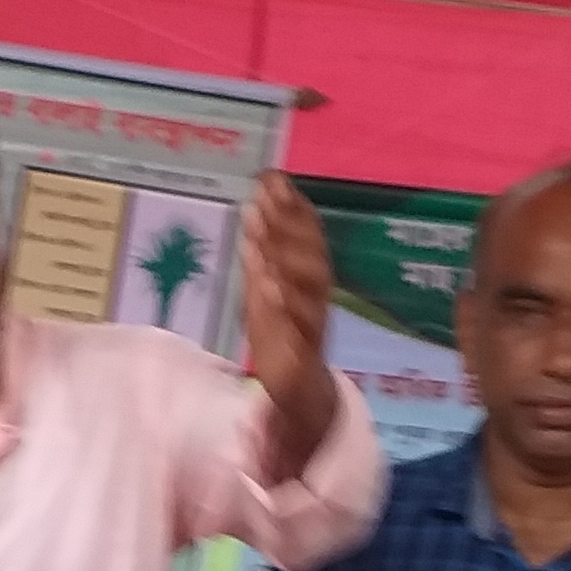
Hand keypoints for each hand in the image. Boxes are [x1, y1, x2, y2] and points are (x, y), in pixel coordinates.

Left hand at [241, 171, 334, 399]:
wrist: (298, 393)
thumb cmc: (282, 334)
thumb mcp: (268, 290)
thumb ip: (265, 252)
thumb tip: (257, 203)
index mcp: (308, 281)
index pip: (306, 238)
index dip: (293, 207)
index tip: (272, 177)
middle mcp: (314, 298)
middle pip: (308, 256)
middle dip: (288, 223)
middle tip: (264, 194)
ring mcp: (310, 326)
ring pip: (307, 288)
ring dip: (284, 256)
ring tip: (258, 229)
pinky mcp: (301, 355)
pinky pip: (298, 329)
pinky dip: (284, 305)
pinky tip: (267, 285)